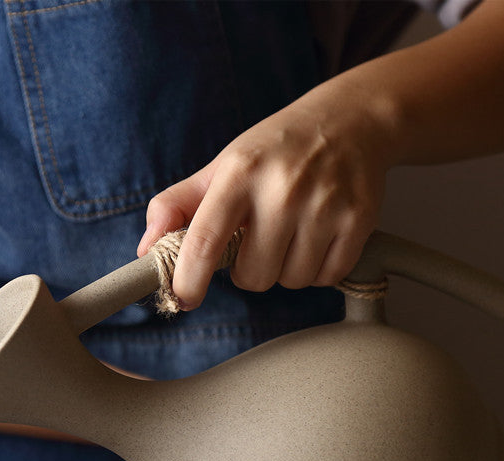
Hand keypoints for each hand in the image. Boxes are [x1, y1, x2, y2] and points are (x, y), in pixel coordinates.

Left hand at [137, 80, 395, 308]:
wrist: (351, 120)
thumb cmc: (275, 150)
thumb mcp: (222, 166)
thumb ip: (176, 206)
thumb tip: (145, 250)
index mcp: (239, 173)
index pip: (204, 242)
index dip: (188, 280)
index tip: (183, 298)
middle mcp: (283, 188)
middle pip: (251, 277)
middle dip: (248, 271)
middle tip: (258, 241)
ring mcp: (325, 205)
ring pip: (289, 281)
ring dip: (284, 270)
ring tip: (290, 233)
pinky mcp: (358, 220)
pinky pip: (326, 278)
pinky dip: (317, 269)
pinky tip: (316, 237)